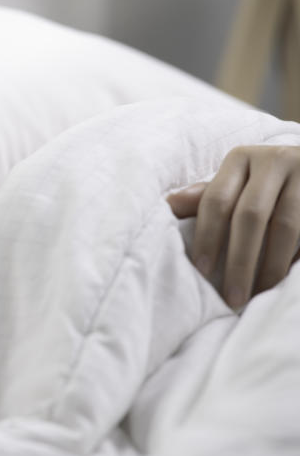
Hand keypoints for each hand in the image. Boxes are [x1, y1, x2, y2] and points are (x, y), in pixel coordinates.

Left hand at [167, 145, 299, 308]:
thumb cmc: (265, 181)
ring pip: (287, 227)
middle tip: (232, 296)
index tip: (202, 272)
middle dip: (239, 261)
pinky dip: (294, 259)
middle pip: (250, 216)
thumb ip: (207, 195)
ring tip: (259, 295)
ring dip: (271, 267)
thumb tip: (168, 204)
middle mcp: (274, 160)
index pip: (216, 200)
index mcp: (241, 158)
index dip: (207, 237)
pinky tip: (284, 281)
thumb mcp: (236, 181)